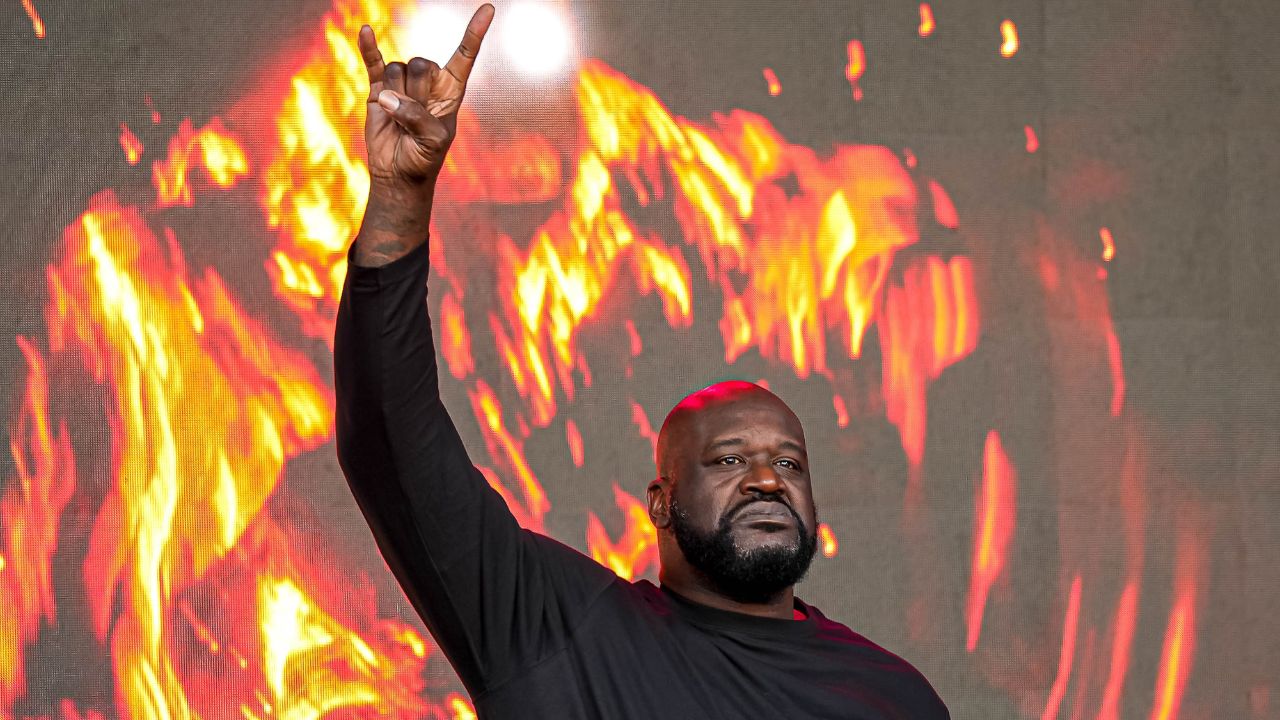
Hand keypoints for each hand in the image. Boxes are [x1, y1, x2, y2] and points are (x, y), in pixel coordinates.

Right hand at [352, 5, 493, 266]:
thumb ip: (416, 116)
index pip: (464, 56)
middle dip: (416, 92)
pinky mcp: (378, 88)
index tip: (488, 9)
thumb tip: (387, 98)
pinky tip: (367, 30)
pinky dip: (369, 47)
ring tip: (398, 119)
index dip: (474, 34)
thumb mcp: (433, 140)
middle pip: (422, 63)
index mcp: (451, 90)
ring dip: (396, 97)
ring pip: (398, 69)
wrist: (398, 174)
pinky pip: (374, 61)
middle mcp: (428, 82)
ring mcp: (402, 83)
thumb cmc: (424, 158)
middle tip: (415, 117)